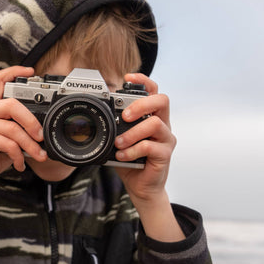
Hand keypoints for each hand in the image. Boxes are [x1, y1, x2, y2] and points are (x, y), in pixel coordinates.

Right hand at [0, 66, 46, 188]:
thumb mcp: (7, 140)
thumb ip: (18, 129)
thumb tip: (41, 131)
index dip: (14, 72)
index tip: (31, 71)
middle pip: (12, 104)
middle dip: (31, 122)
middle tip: (41, 137)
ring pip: (13, 129)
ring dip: (30, 146)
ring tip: (38, 156)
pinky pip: (9, 144)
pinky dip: (19, 156)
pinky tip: (19, 165)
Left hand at [114, 73, 176, 203]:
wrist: (140, 186)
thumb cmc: (130, 160)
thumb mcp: (119, 139)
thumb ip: (114, 126)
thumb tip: (97, 113)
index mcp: (151, 116)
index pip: (153, 91)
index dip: (143, 80)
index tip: (128, 77)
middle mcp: (162, 124)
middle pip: (162, 101)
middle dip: (141, 104)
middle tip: (124, 116)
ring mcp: (166, 139)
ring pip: (155, 124)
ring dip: (132, 132)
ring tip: (118, 143)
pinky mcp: (165, 154)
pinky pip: (150, 146)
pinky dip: (132, 150)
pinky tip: (122, 155)